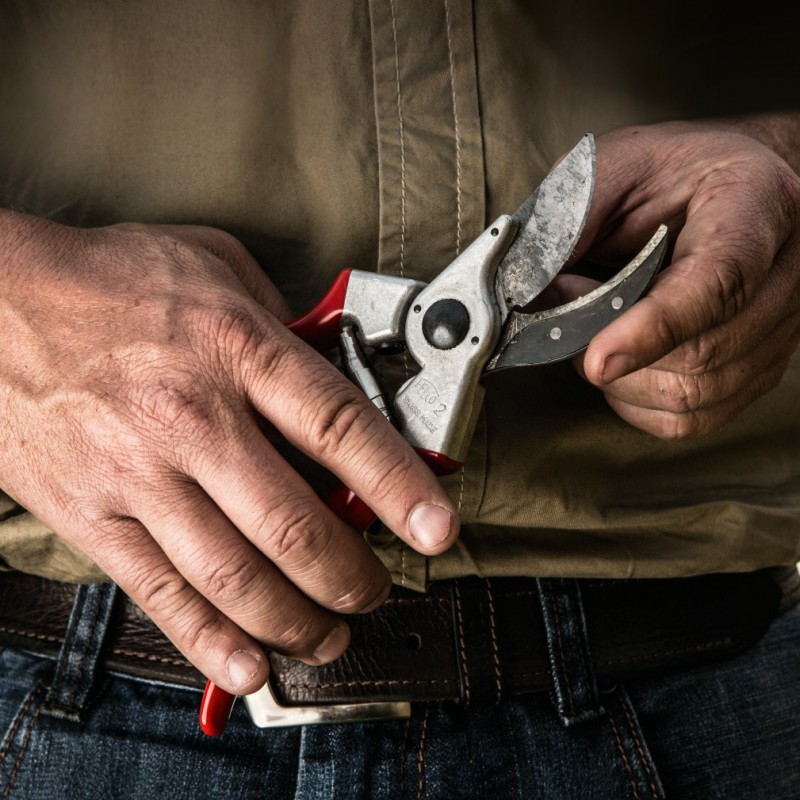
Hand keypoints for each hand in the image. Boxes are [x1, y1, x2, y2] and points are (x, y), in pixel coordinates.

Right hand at [0, 214, 458, 693]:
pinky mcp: (94, 515)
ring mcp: (139, 473)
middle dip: (351, 573)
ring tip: (330, 633)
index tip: (437, 526)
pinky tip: (249, 662)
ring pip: (234, 576)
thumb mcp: (213, 265)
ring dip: (295, 620)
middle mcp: (191, 416)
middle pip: (293, 523)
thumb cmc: (109, 281)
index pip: (338, 426)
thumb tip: (334, 360)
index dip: (400, 483)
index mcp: (234, 347)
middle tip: (376, 587)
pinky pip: (161, 593)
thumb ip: (281, 316)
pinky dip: (210, 641)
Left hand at [559, 120, 799, 438]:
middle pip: (701, 354)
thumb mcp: (611, 167)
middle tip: (571, 302)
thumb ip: (570, 222)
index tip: (596, 359)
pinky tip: (621, 357)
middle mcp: (787, 270)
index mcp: (755, 203)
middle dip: (613, 345)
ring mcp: (780, 327)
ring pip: (693, 396)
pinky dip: (637, 400)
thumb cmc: (667, 173)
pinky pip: (692, 417)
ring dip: (620, 376)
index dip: (654, 328)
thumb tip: (524, 294)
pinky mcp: (759, 368)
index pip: (719, 281)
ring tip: (597, 323)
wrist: (726, 183)